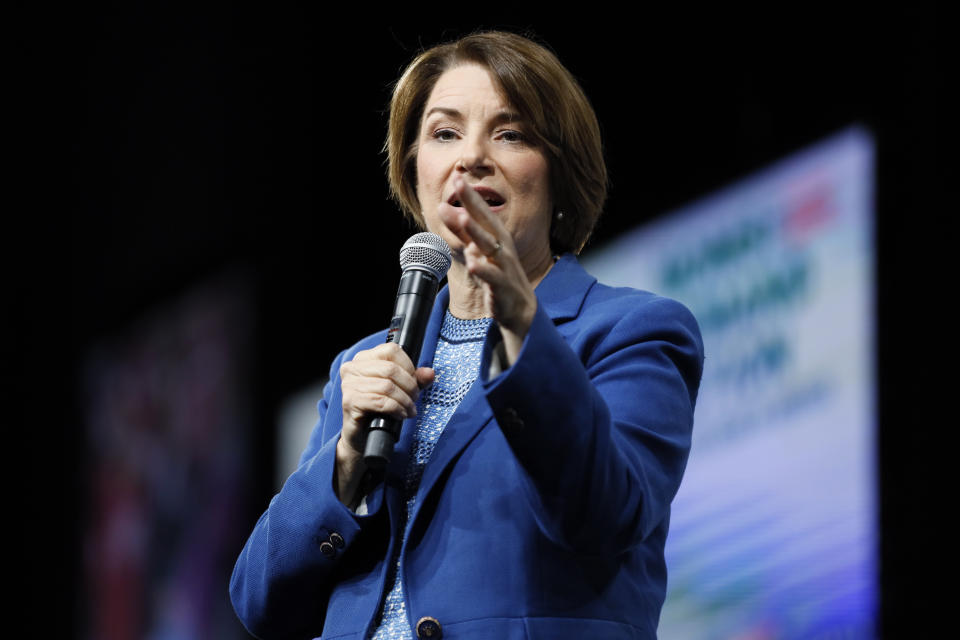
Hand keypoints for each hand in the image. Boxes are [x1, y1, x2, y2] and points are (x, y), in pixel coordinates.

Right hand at [336, 343, 433, 502]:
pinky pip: (381, 402)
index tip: (414, 381)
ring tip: (409, 409)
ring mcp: (349, 385)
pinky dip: (396, 409)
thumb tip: (429, 373)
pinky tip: (400, 414)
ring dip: (404, 400)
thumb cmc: (379, 410)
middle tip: (415, 399)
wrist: (362, 437)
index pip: (391, 350)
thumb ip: (415, 379)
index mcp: (363, 359)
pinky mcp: (350, 402)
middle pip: (391, 369)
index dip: (408, 366)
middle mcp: (352, 368)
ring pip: (387, 386)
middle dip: (409, 386)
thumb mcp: (400, 390)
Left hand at [439, 176, 539, 361]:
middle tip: (459, 185)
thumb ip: (462, 231)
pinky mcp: (503, 289)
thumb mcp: (478, 251)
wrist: (519, 310)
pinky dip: (483, 271)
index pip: (482, 212)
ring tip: (463, 218)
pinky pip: (493, 279)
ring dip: (476, 233)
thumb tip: (444, 207)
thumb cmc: (498, 276)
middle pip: (487, 223)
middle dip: (473, 204)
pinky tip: (472, 263)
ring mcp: (504, 268)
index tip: (457, 177)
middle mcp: (502, 249)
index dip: (470, 195)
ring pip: (490, 248)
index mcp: (496, 238)